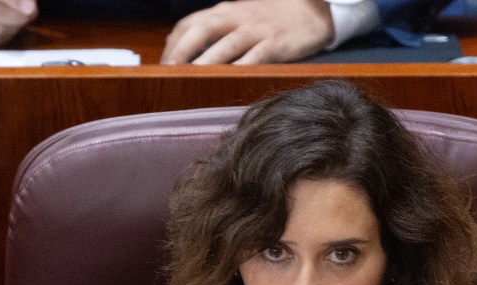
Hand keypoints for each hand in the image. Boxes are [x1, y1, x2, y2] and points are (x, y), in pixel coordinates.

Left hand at [161, 0, 332, 64]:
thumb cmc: (271, 18)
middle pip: (203, 29)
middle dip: (183, 51)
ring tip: (191, 78)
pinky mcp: (277, 44)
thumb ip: (214, 30)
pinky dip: (242, 68)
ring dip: (207, 62)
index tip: (163, 65)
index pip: (190, 23)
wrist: (312, 10)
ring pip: (227, 44)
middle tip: (169, 71)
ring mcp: (258, 30)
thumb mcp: (239, 16)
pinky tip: (230, 81)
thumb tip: (181, 50)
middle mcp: (238, 17)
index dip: (174, 44)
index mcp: (225, 10)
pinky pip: (257, 57)